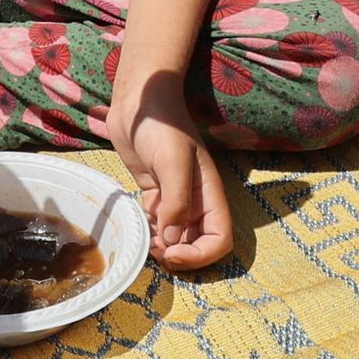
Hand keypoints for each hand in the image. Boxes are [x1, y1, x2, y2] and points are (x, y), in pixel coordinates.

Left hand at [106, 78, 234, 270]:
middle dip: (180, 256)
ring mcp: (175, 199)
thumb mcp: (173, 162)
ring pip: (177, 238)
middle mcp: (196, 202)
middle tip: (155, 252)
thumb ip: (175, 203)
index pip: (219, 240)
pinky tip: (139, 225)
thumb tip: (171, 241)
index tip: (172, 253)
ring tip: (145, 242)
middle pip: (198, 245)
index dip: (200, 255)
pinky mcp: (155, 194)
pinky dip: (150, 233)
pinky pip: (158, 225)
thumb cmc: (162, 125)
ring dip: (164, 248)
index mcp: (209, 195)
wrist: (139, 102)